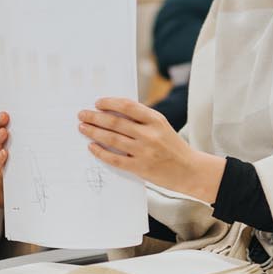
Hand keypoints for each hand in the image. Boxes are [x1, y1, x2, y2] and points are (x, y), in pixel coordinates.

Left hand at [78, 97, 222, 199]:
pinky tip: (92, 147)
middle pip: (116, 122)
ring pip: (112, 139)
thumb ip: (142, 119)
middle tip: (82, 114)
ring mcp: (144, 152)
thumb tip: (113, 112)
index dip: (110, 103)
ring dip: (94, 132)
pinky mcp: (140, 168)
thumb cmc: (173, 147)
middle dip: (95, 117)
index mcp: (156, 120)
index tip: (97, 103)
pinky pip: (115, 159)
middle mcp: (149, 134)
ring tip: (83, 128)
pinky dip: (101, 152)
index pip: (128, 106)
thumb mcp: (162, 127)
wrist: (190, 170)